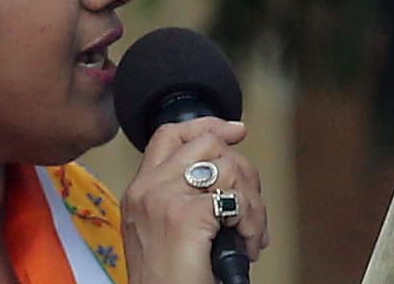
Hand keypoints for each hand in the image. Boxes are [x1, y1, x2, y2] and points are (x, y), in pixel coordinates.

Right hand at [121, 118, 269, 283]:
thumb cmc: (168, 280)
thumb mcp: (162, 232)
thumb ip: (179, 198)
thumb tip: (225, 174)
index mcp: (139, 191)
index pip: (169, 135)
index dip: (207, 125)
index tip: (235, 131)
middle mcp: (147, 188)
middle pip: (206, 143)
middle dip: (243, 171)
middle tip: (249, 209)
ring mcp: (164, 198)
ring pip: (228, 167)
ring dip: (253, 204)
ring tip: (249, 235)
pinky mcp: (186, 216)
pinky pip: (237, 201)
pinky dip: (252, 224)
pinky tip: (247, 245)